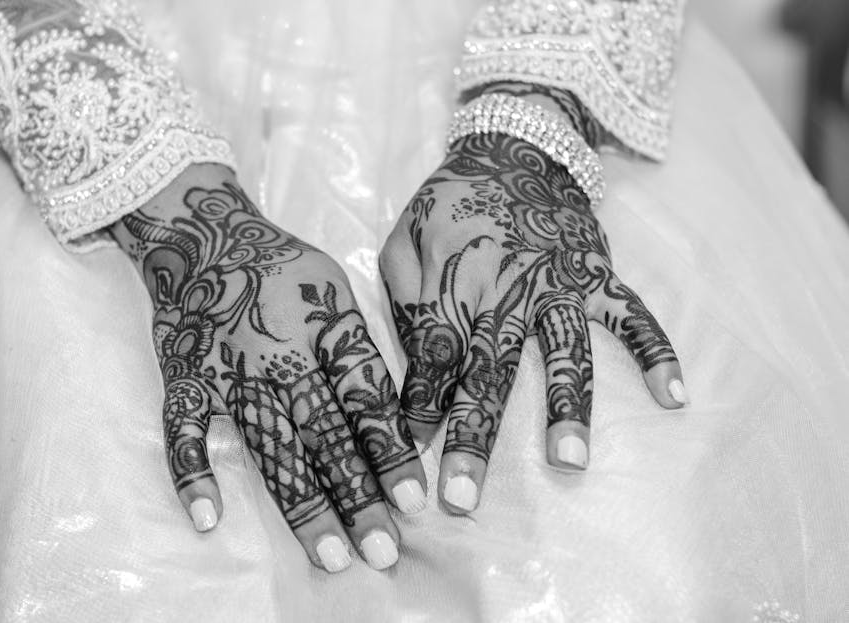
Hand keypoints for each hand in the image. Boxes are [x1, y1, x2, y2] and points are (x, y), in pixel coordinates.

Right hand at [111, 163, 425, 571]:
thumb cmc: (280, 267)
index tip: (412, 501)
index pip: (366, 401)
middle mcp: (281, 357)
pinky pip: (184, 430)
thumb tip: (393, 414)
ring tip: (331, 553)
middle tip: (383, 550)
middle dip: (358, 497)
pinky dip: (191, 472)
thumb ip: (358, 348)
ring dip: (301, 504)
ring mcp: (229, 372)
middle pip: (325, 437)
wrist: (203, 235)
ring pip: (270, 448)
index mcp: (325, 331)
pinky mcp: (186, 380)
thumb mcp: (335, 287)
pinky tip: (207, 517)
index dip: (390, 452)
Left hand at [379, 134, 684, 513]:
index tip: (404, 463)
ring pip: (565, 354)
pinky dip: (657, 352)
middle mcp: (508, 293)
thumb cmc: (448, 203)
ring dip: (567, 409)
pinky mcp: (597, 275)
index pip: (431, 361)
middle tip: (463, 497)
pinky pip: (634, 315)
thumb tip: (405, 371)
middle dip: (473, 438)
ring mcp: (559, 285)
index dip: (416, 411)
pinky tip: (674, 398)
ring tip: (569, 463)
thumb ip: (404, 301)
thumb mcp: (404, 239)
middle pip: (489, 375)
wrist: (512, 146)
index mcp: (453, 287)